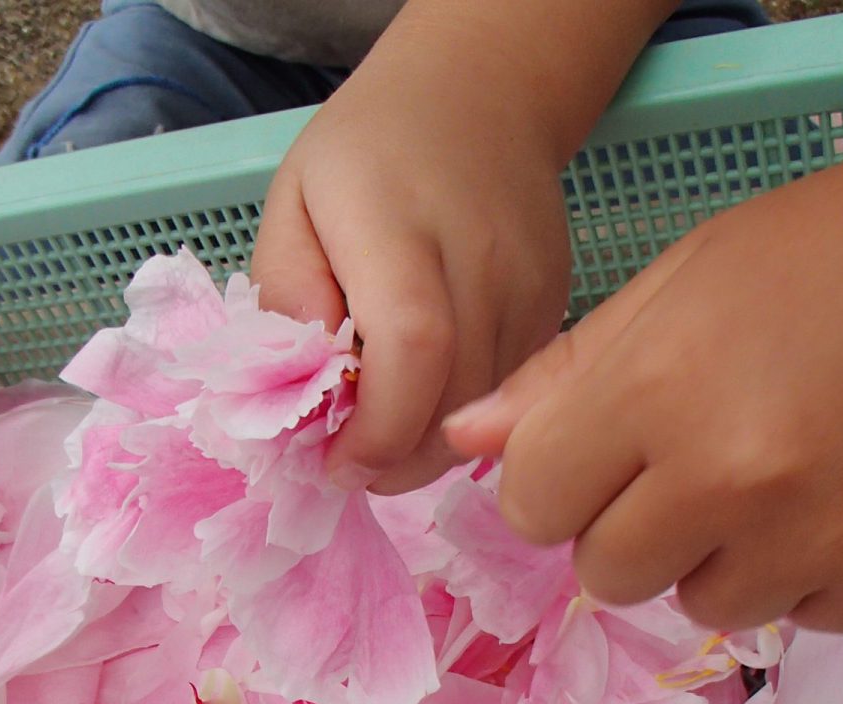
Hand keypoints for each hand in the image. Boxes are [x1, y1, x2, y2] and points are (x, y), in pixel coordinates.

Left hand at [250, 15, 574, 493]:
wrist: (478, 94)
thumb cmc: (364, 155)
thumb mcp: (291, 205)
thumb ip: (285, 293)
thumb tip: (307, 387)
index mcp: (401, 226)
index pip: (413, 347)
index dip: (378, 428)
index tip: (336, 464)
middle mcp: (481, 258)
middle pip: (458, 398)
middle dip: (400, 460)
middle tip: (354, 469)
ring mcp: (531, 287)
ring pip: (491, 411)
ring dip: (432, 452)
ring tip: (386, 442)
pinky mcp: (556, 307)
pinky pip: (514, 395)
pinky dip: (467, 423)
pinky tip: (428, 408)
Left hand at [445, 127, 842, 632]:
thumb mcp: (691, 276)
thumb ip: (570, 371)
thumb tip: (462, 442)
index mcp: (658, 387)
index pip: (531, 502)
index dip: (559, 481)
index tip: (601, 455)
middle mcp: (731, 478)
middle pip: (605, 574)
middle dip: (633, 527)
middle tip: (702, 459)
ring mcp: (819, 541)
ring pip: (702, 608)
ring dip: (725, 556)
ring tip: (794, 467)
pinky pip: (801, 616)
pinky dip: (816, 571)